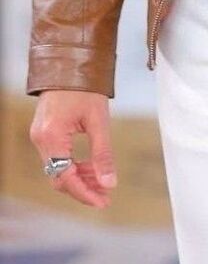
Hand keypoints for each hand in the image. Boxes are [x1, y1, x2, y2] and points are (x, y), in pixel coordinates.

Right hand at [29, 89, 116, 207]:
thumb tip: (110, 183)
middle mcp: (41, 139)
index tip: (103, 202)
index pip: (65, 177)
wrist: (70, 62)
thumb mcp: (98, 120)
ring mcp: (40, 136)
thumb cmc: (85, 87)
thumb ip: (103, 153)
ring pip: (58, 169)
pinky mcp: (44, 132)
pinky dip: (73, 165)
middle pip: (59, 177)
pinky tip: (91, 167)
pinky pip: (57, 157)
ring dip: (79, 178)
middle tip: (105, 196)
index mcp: (52, 136)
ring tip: (103, 183)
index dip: (84, 193)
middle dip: (83, 188)